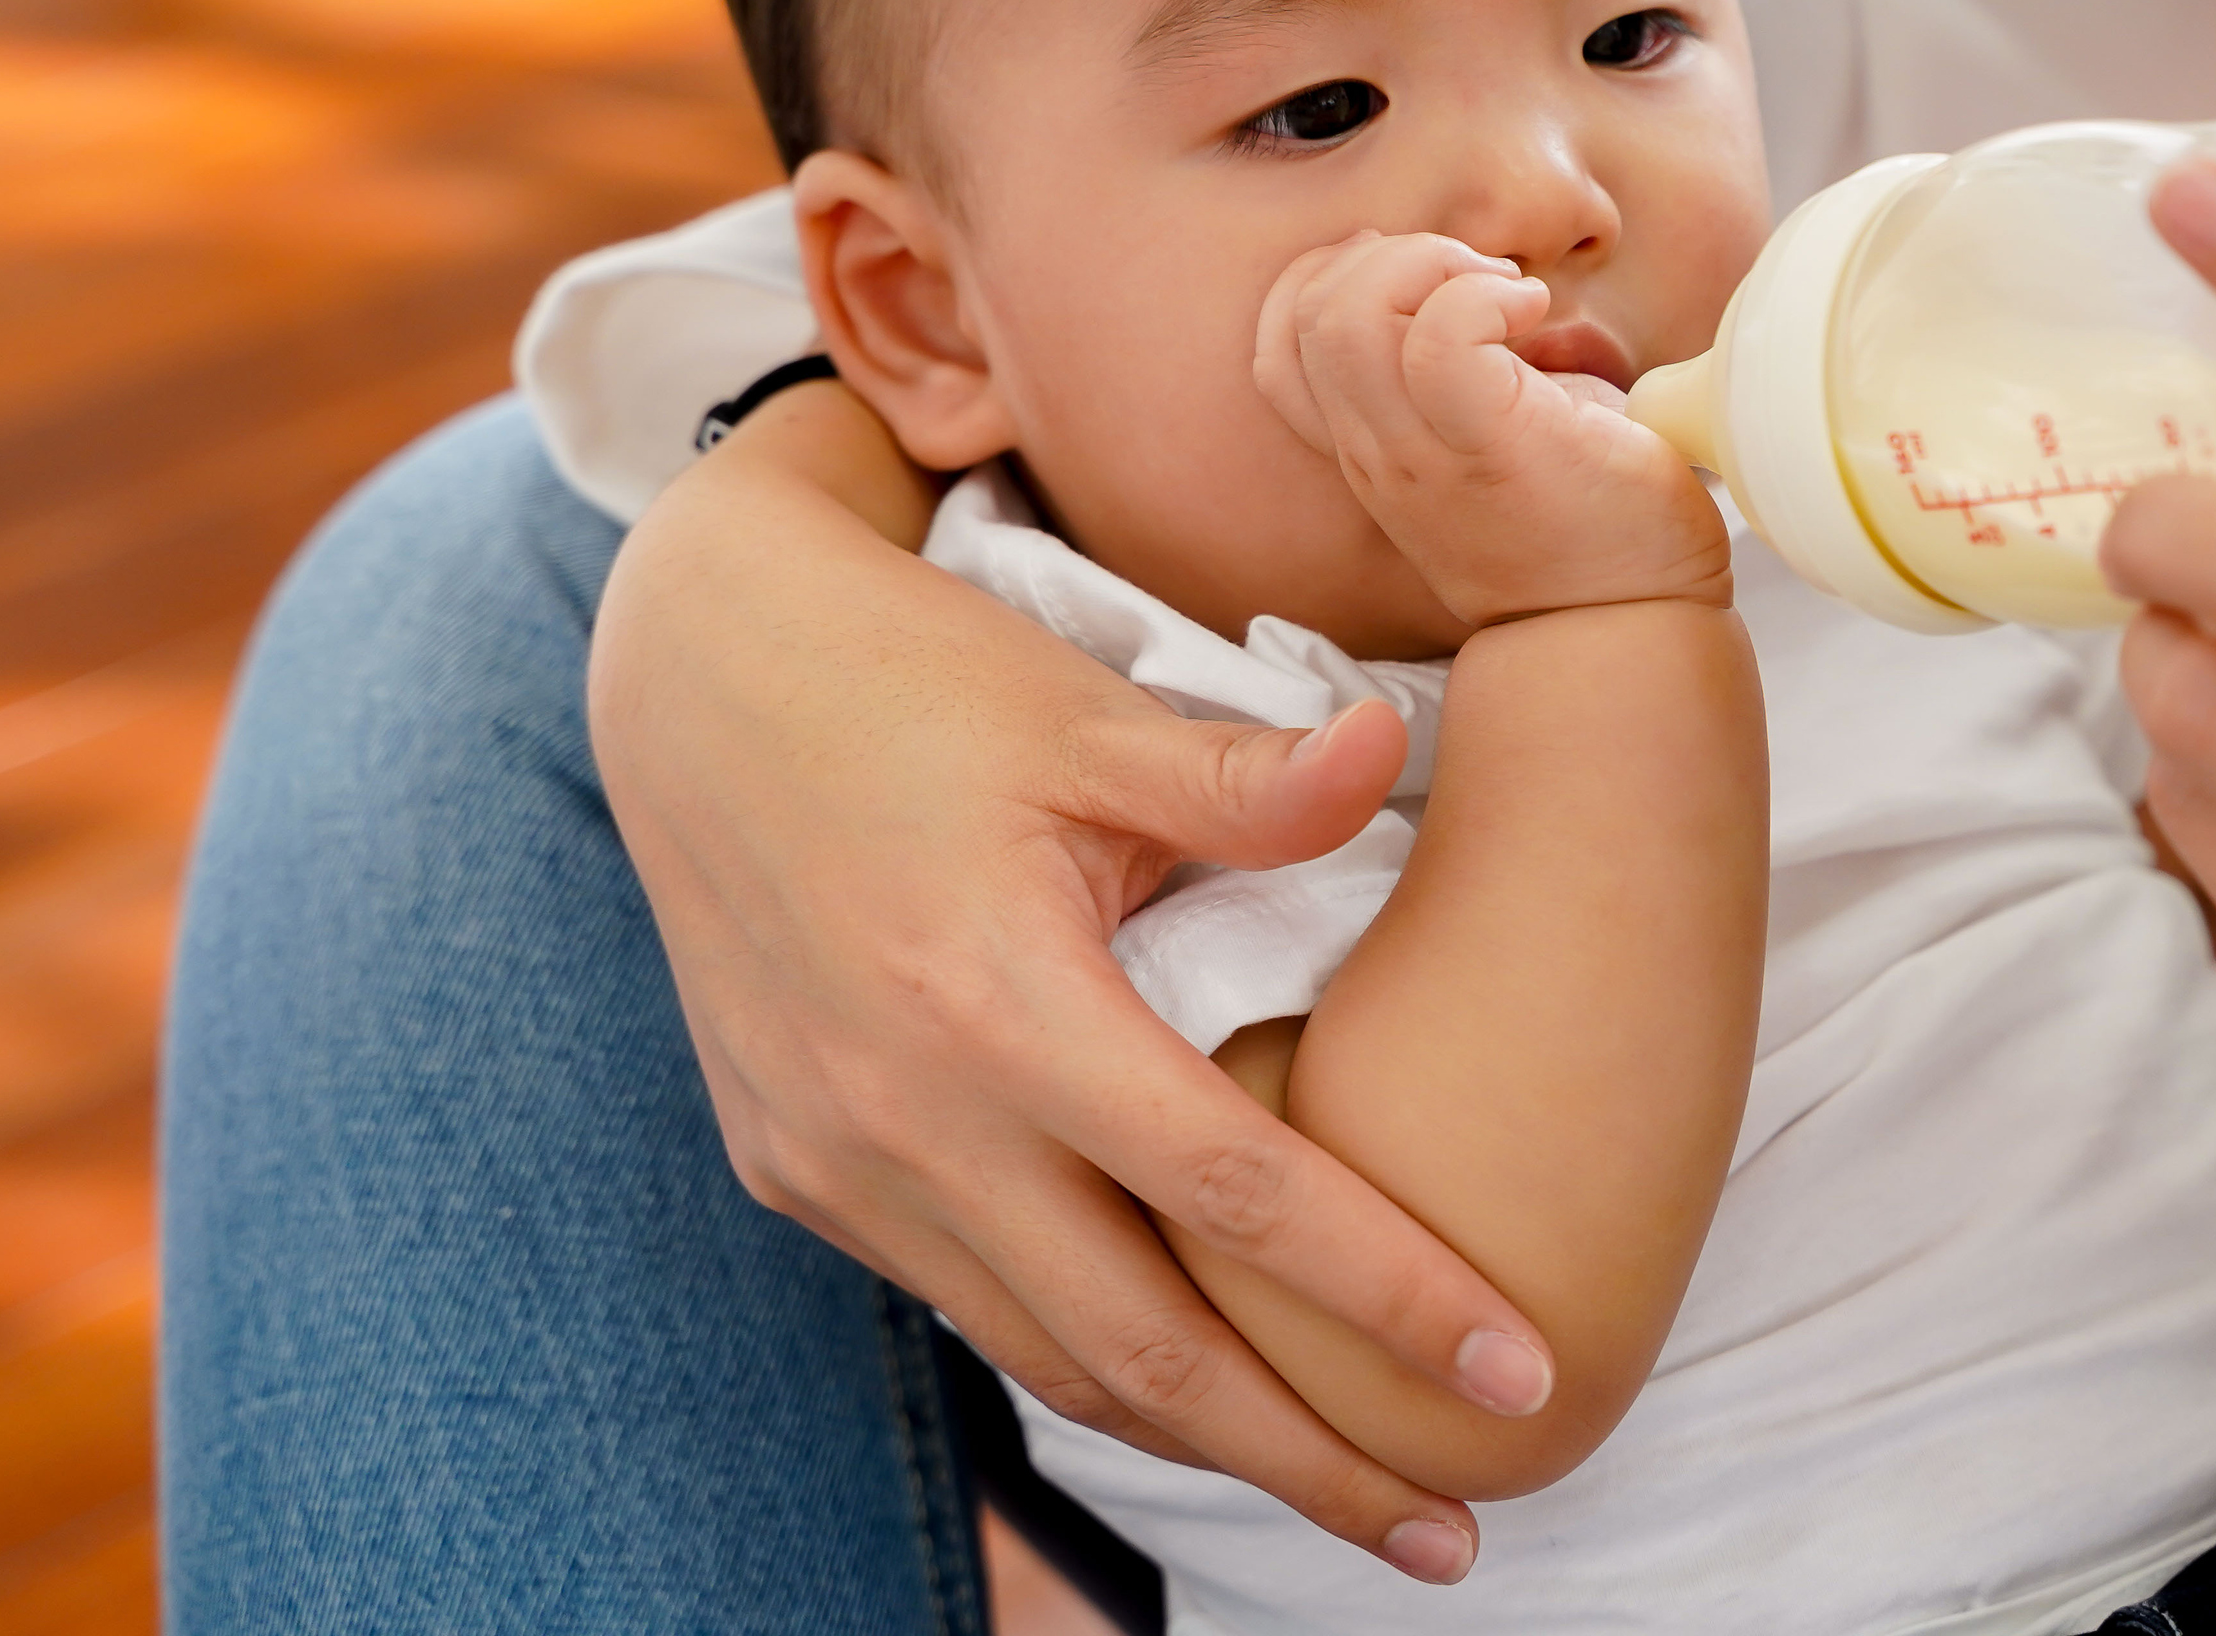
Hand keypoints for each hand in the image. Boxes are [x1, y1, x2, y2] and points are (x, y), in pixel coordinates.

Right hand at [586, 381, 1555, 1584]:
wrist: (696, 675)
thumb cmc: (919, 679)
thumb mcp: (1084, 713)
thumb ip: (1246, 776)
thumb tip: (1399, 751)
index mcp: (994, 1003)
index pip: (1232, 1196)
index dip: (1387, 1298)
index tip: (1518, 1377)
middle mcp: (905, 1116)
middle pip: (1140, 1350)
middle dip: (1304, 1462)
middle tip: (1450, 1539)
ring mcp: (836, 1162)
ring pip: (1045, 1357)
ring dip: (1199, 1440)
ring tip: (1346, 1491)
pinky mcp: (795, 1171)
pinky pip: (967, 1301)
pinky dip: (1084, 1357)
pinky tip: (1186, 1381)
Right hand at [1254, 232, 1733, 626]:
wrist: (1627, 628)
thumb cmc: (1586, 530)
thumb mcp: (1493, 445)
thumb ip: (1464, 380)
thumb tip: (1499, 290)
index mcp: (1372, 448)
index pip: (1280, 346)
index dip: (1333, 279)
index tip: (1426, 280)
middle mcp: (1377, 453)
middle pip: (1312, 311)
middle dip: (1395, 254)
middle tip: (1482, 278)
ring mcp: (1421, 455)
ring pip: (1351, 316)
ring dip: (1431, 266)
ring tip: (1504, 293)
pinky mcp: (1487, 445)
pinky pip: (1440, 339)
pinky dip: (1485, 297)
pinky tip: (1534, 313)